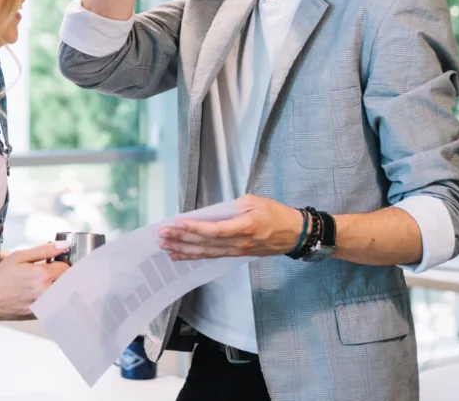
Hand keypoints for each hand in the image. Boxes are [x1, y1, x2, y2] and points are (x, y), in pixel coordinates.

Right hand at [0, 242, 68, 321]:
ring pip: (62, 295)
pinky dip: (51, 299)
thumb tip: (62, 246)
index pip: (66, 268)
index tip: (54, 262)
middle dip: (61, 276)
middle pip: (67, 282)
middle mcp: (46, 292)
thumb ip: (44, 250)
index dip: (61, 263)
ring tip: (42, 284)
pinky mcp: (40, 315)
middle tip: (49, 273)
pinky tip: (36, 294)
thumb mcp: (19, 256)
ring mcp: (44, 306)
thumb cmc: (0, 278)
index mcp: (42, 275)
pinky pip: (54, 305)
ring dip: (57, 288)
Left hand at [159, 194, 305, 259]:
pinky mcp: (236, 254)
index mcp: (245, 227)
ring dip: (184, 250)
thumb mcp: (255, 201)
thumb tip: (211, 213)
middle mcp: (239, 243)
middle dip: (182, 239)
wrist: (295, 234)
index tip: (177, 223)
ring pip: (206, 252)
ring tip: (166, 247)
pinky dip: (194, 256)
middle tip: (163, 235)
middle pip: (206, 243)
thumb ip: (232, 207)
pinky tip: (181, 255)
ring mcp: (237, 251)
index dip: (195, 228)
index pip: (215, 230)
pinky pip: (212, 256)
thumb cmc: (276, 214)